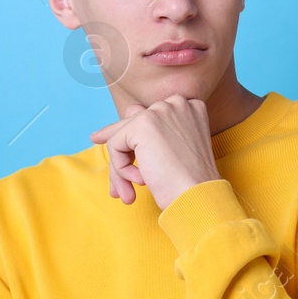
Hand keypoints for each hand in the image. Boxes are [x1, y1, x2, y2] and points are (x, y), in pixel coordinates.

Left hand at [88, 95, 219, 208]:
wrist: (198, 195)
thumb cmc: (187, 183)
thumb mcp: (171, 152)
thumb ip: (145, 136)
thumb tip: (99, 134)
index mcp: (190, 106)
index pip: (147, 114)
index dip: (130, 134)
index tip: (100, 140)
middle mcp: (176, 102)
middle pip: (131, 122)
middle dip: (121, 152)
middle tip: (114, 182)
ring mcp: (160, 111)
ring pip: (122, 136)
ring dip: (120, 168)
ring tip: (128, 194)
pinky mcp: (143, 125)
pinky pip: (115, 146)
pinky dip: (120, 169)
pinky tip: (142, 181)